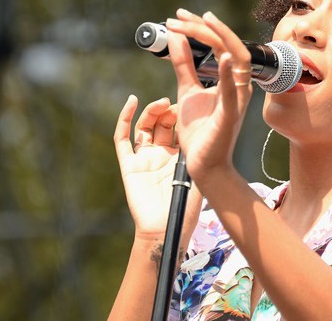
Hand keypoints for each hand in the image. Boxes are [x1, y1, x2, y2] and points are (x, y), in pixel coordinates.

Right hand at [113, 95, 200, 240]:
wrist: (167, 229)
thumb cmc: (186, 208)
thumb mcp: (198, 176)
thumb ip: (199, 156)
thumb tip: (209, 132)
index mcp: (177, 157)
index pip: (176, 128)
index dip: (180, 115)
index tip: (189, 103)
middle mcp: (159, 155)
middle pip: (160, 124)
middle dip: (167, 112)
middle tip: (174, 104)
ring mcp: (143, 159)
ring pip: (143, 127)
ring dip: (151, 111)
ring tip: (161, 103)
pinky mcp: (129, 165)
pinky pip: (122, 138)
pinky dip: (125, 118)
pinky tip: (132, 102)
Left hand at [165, 9, 253, 184]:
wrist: (204, 164)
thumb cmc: (201, 130)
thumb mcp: (187, 89)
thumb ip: (183, 64)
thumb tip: (175, 36)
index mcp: (230, 78)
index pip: (219, 44)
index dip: (200, 26)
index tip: (179, 15)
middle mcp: (238, 85)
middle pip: (229, 45)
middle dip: (205, 27)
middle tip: (179, 15)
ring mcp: (237, 99)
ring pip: (239, 60)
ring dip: (218, 39)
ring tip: (199, 23)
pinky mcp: (231, 115)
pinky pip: (233, 92)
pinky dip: (230, 74)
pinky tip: (224, 58)